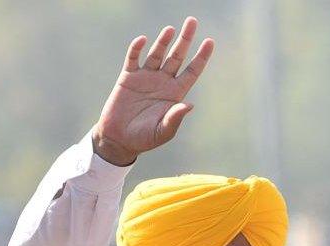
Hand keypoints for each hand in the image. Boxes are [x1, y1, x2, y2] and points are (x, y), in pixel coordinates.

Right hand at [92, 17, 213, 165]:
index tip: (210, 41)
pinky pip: (133, 59)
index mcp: (176, 93)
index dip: (201, 56)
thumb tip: (189, 105)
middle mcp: (163, 81)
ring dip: (163, 41)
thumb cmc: (145, 138)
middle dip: (185, 39)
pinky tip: (143, 40)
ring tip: (171, 29)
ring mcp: (146, 77)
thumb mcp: (164, 131)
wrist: (120, 139)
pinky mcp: (128, 78)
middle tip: (192, 21)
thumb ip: (175, 118)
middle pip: (177, 56)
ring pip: (157, 54)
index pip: (192, 70)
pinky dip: (136, 49)